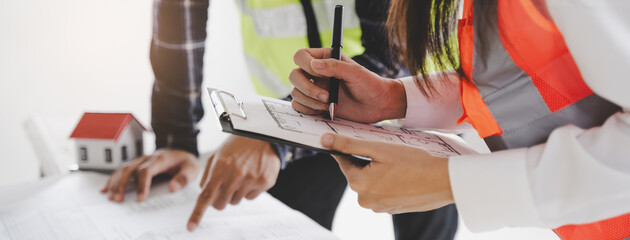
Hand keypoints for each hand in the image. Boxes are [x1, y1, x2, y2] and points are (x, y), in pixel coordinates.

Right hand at [101, 149, 199, 201]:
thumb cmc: (186, 162)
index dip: (142, 184)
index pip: (147, 170)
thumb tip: (173, 188)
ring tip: (111, 197)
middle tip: (117, 200)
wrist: (182, 152)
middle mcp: (148, 158)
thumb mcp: (192, 169)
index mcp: (161, 159)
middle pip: (130, 169)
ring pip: (124, 169)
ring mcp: (141, 161)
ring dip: (115, 183)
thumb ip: (184, 178)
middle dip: (122, 184)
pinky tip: (105, 189)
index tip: (140, 199)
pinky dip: (113, 179)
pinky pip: (122, 170)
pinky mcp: (137, 165)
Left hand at [187, 136, 280, 231]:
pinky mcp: (265, 182)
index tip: (191, 227)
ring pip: (236, 201)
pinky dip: (249, 190)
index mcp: (221, 168)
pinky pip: (251, 197)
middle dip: (219, 199)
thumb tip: (203, 192)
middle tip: (224, 186)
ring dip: (235, 193)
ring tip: (241, 175)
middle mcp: (236, 175)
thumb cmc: (238, 145)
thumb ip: (208, 174)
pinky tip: (252, 174)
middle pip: (221, 204)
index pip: (206, 196)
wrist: (264, 135)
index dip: (197, 213)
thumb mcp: (218, 154)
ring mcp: (251, 179)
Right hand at [289, 48, 406, 122]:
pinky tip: (325, 110)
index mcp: (325, 59)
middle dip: (307, 88)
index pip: (301, 56)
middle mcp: (316, 74)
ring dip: (310, 101)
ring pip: (296, 93)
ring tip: (329, 104)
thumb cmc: (370, 85)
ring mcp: (315, 89)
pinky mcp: (315, 104)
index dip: (304, 64)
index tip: (317, 73)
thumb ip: (334, 66)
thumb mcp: (355, 72)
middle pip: (294, 75)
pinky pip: (299, 106)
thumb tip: (314, 65)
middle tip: (326, 96)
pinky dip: (308, 110)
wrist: (378, 105)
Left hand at [321, 133, 453, 213]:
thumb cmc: (414, 162)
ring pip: (372, 182)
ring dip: (380, 171)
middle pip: (359, 172)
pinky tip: (404, 174)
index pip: (344, 161)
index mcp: (359, 184)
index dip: (348, 147)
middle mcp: (365, 200)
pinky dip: (390, 181)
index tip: (351, 139)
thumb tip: (324, 140)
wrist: (445, 182)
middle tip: (387, 151)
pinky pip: (384, 191)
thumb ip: (349, 144)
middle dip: (369, 160)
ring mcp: (379, 207)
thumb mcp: (379, 149)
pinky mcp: (392, 209)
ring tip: (399, 163)